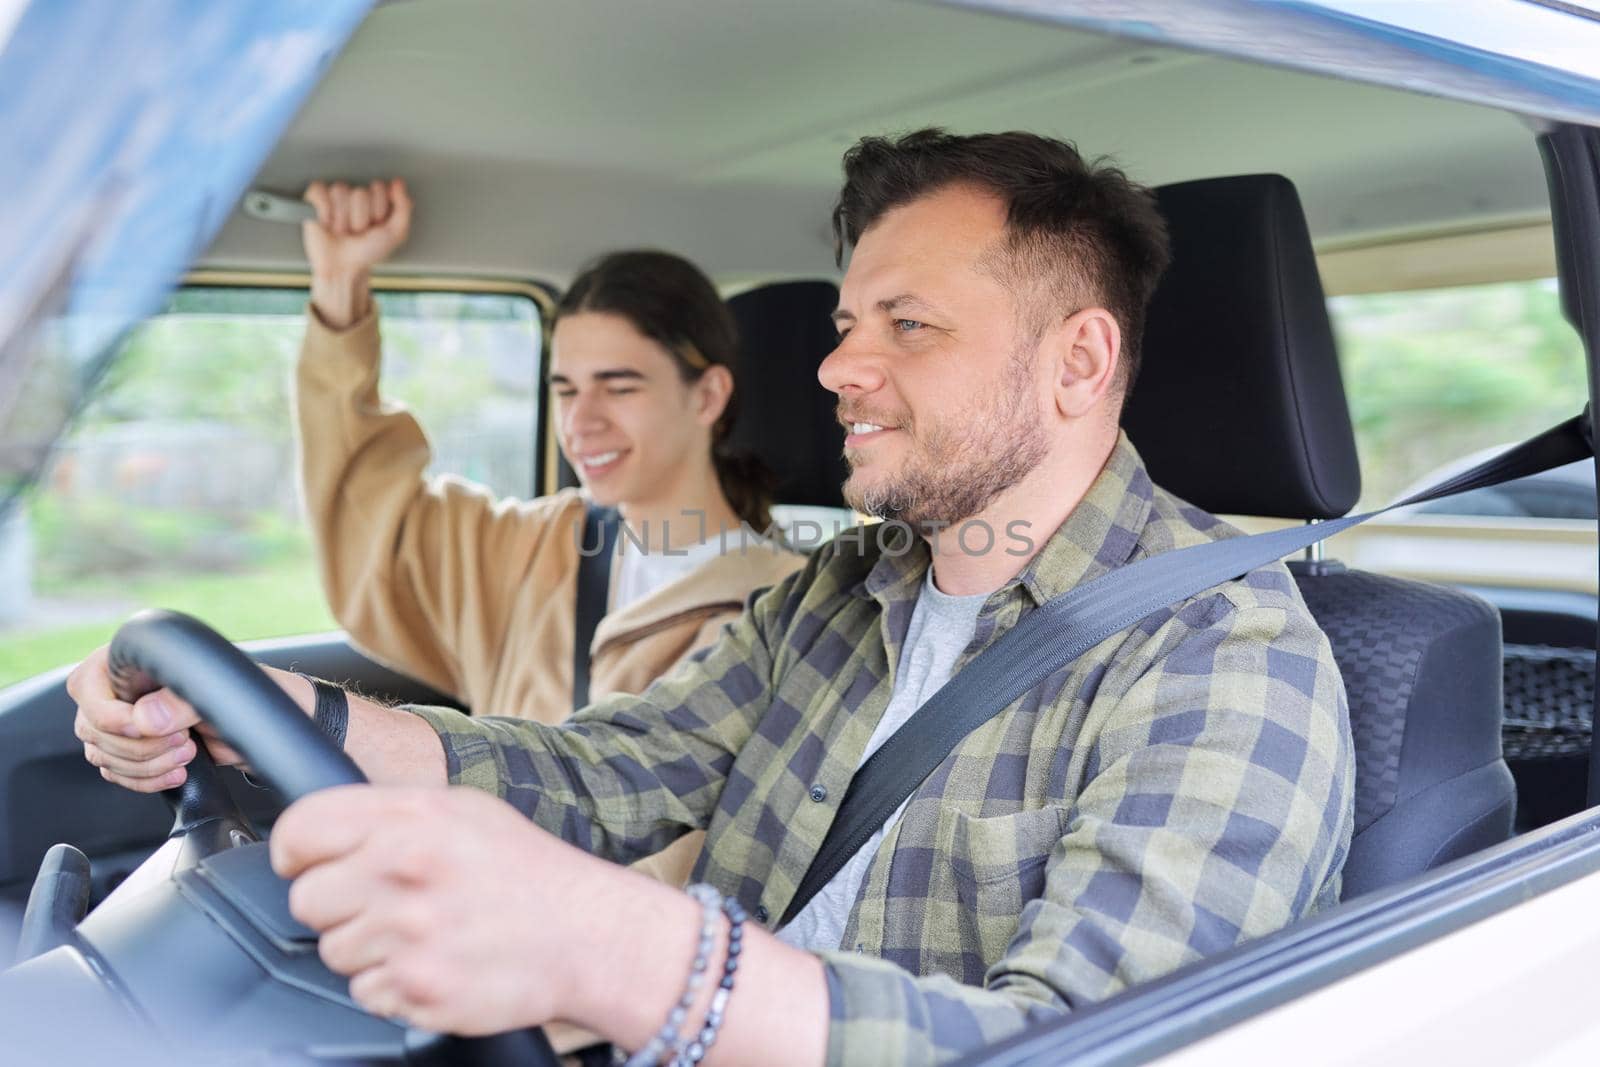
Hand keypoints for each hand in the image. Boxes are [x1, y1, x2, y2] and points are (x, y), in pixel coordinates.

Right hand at [66, 645, 312, 792]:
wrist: (271, 722)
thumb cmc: (249, 690)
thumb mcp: (217, 689)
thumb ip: (179, 700)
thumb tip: (144, 718)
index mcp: (133, 658)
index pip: (87, 686)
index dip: (108, 713)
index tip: (143, 725)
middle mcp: (122, 688)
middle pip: (92, 727)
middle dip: (137, 745)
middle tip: (183, 741)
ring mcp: (127, 721)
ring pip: (102, 753)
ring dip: (143, 764)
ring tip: (187, 754)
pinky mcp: (138, 750)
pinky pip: (116, 773)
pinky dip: (144, 780)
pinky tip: (177, 773)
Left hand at [272, 785, 621, 1034]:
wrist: (586, 934)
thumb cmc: (527, 871)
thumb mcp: (463, 810)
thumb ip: (391, 814)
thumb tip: (324, 829)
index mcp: (411, 819)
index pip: (300, 829)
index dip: (297, 851)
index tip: (309, 862)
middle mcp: (403, 872)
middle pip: (306, 899)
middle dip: (339, 905)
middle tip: (387, 903)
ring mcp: (408, 935)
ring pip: (333, 952)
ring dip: (368, 948)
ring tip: (423, 932)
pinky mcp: (416, 988)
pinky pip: (365, 993)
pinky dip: (394, 984)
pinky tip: (435, 961)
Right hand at [302, 178, 411, 327]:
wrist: (344, 267)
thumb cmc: (368, 252)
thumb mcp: (395, 233)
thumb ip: (403, 207)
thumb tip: (398, 182)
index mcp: (374, 199)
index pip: (379, 188)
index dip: (378, 211)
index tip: (376, 225)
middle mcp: (355, 194)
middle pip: (360, 192)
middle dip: (360, 218)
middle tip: (357, 232)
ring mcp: (334, 196)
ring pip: (340, 191)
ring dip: (343, 219)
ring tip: (342, 231)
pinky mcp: (314, 199)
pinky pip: (320, 190)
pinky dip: (325, 211)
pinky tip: (327, 224)